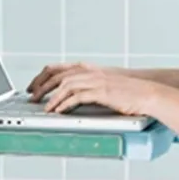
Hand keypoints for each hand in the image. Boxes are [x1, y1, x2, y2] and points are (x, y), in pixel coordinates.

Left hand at [43, 69, 162, 116]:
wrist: (146, 92)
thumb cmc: (127, 91)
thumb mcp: (103, 85)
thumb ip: (87, 87)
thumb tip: (71, 97)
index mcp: (87, 69)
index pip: (57, 68)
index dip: (41, 77)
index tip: (32, 87)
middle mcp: (89, 71)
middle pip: (58, 76)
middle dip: (42, 87)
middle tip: (32, 98)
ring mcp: (95, 80)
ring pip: (66, 85)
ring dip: (52, 98)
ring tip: (44, 109)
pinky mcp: (101, 91)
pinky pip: (78, 96)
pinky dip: (66, 104)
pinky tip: (60, 111)